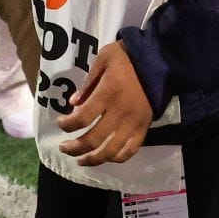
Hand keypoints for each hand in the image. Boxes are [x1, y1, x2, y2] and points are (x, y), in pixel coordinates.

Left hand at [56, 42, 152, 165]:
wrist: (159, 60)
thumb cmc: (127, 57)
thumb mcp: (104, 58)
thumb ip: (88, 81)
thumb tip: (73, 104)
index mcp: (109, 92)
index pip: (82, 118)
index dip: (67, 125)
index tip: (60, 123)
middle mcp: (121, 111)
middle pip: (94, 139)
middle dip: (74, 147)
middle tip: (64, 148)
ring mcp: (134, 122)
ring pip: (111, 150)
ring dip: (93, 159)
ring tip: (80, 160)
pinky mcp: (145, 127)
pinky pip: (131, 150)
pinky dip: (117, 158)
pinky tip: (106, 158)